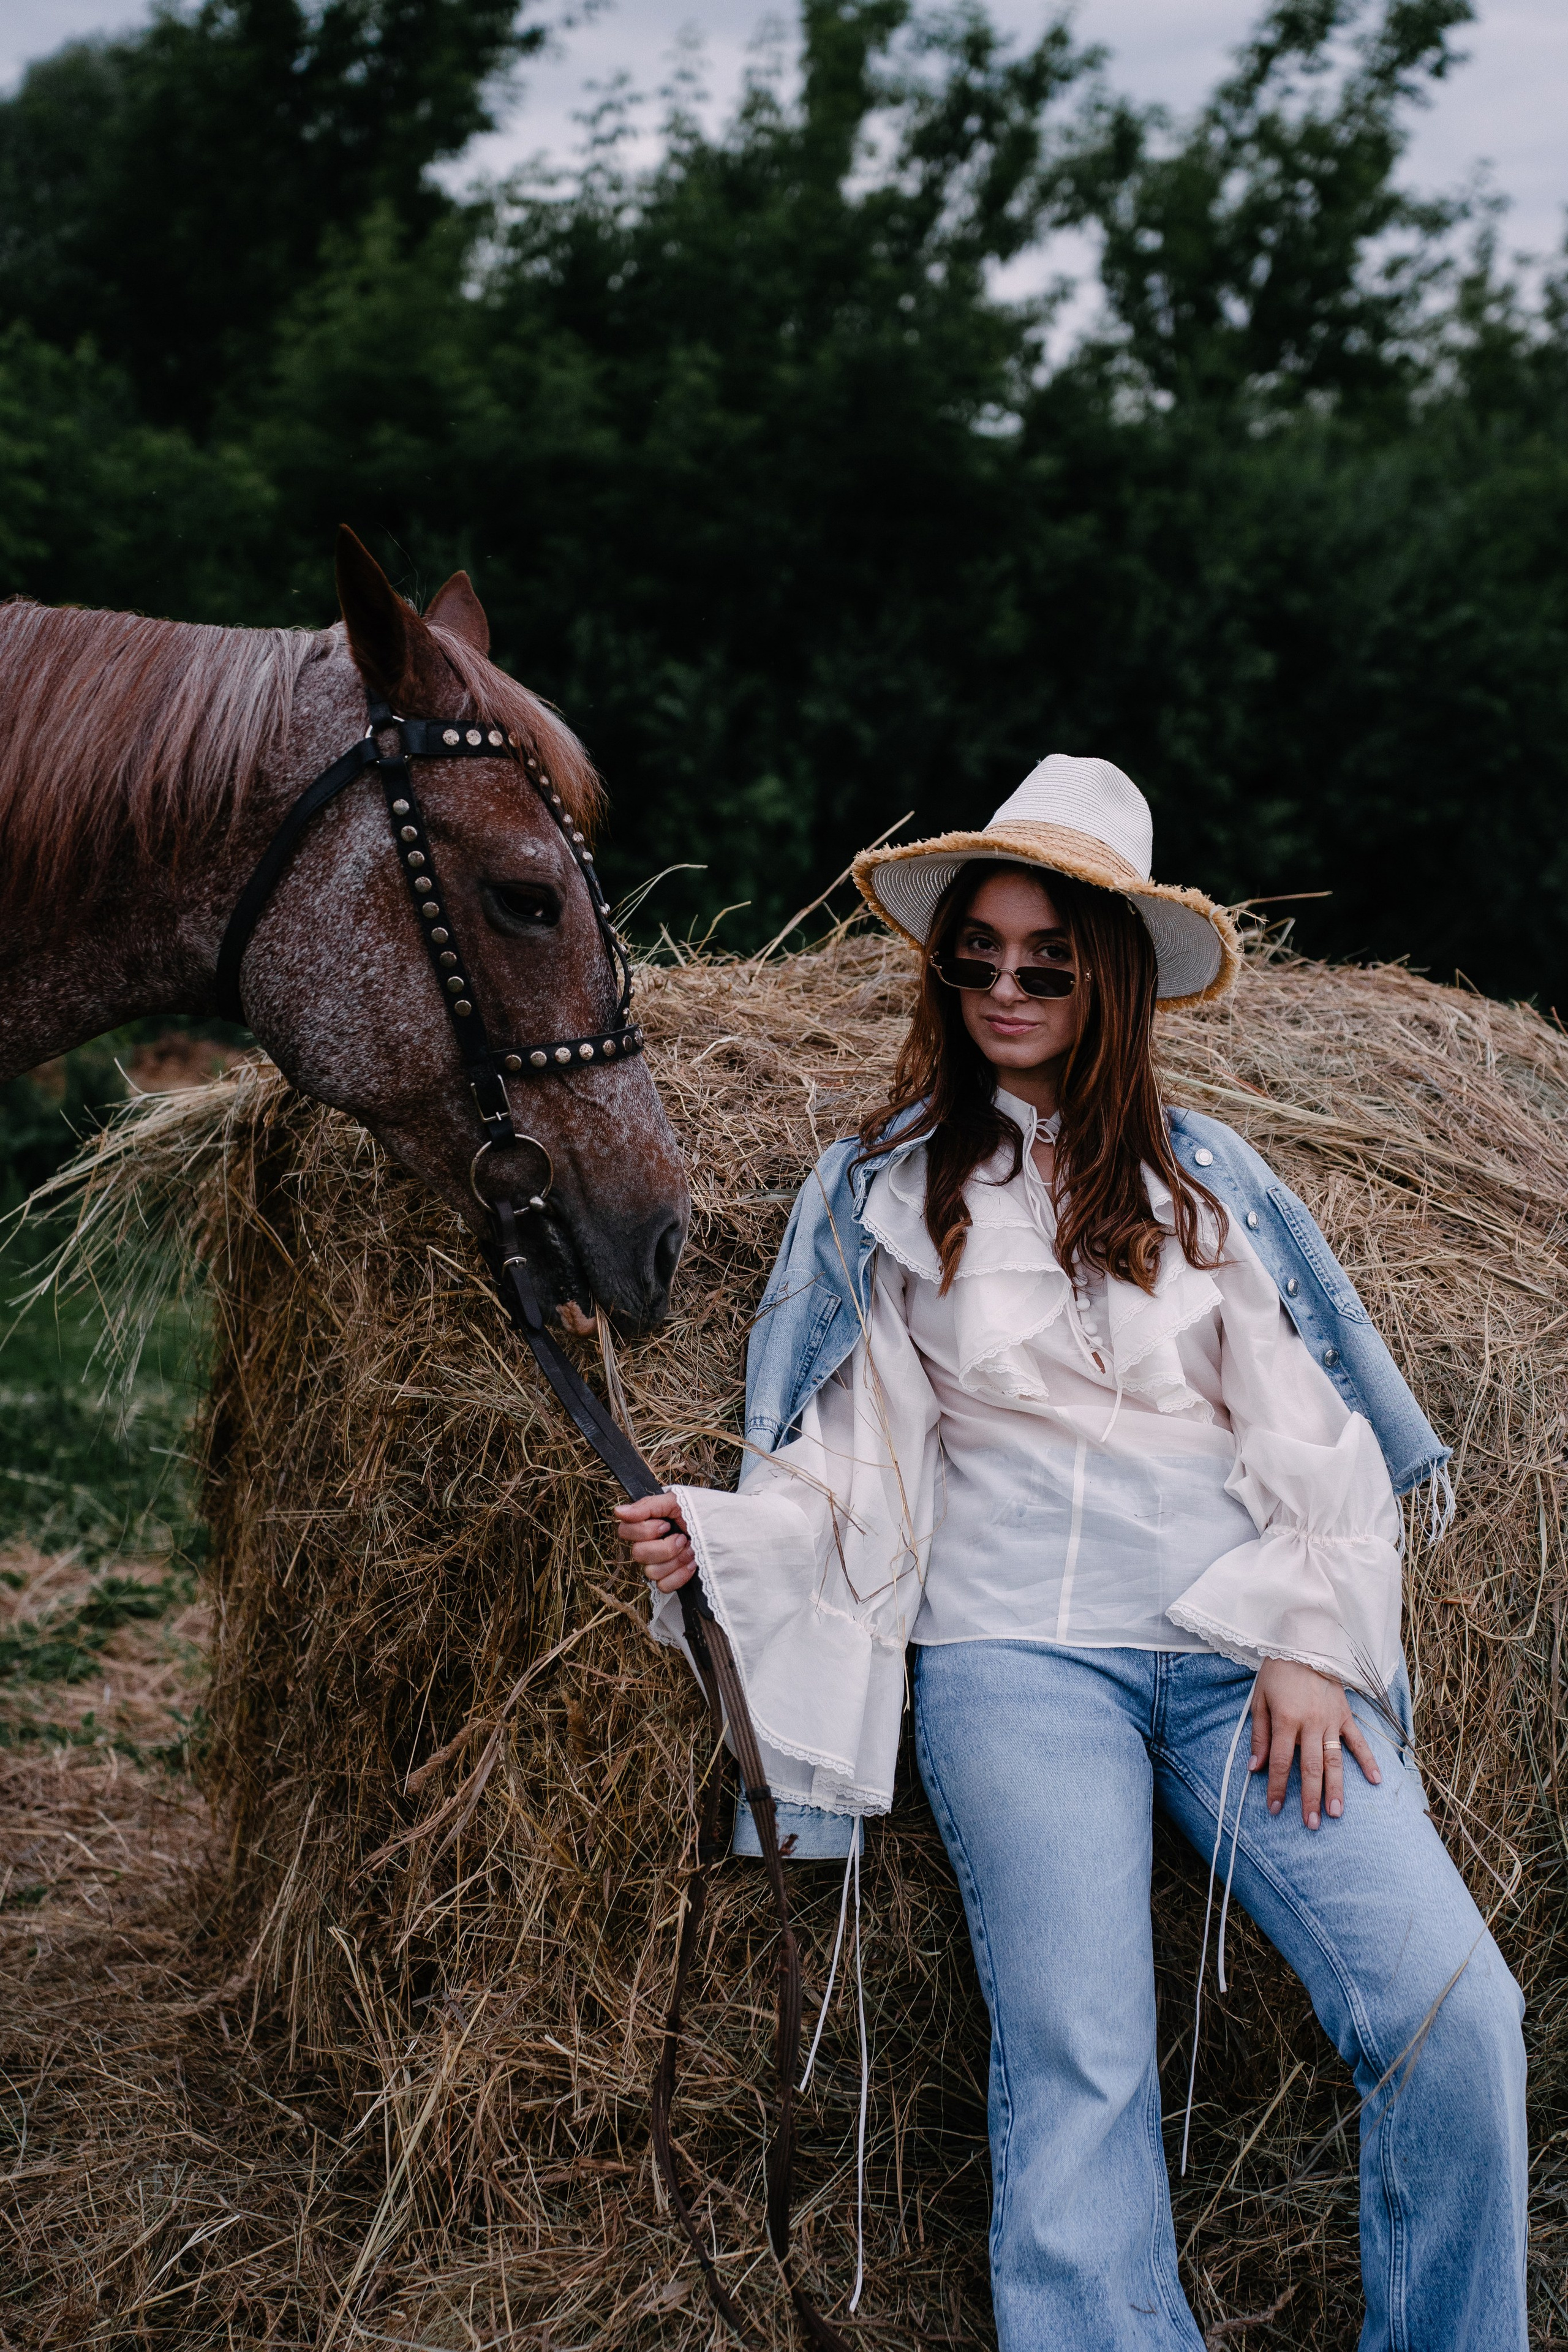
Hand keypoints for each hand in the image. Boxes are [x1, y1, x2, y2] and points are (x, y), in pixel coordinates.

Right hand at [613, 1492, 696, 1593]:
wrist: (723, 1529)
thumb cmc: (699, 1513)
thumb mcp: (676, 1501)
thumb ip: (647, 1506)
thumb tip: (618, 1511)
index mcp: (646, 1525)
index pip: (625, 1531)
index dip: (645, 1530)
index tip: (665, 1524)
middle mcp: (648, 1545)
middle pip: (638, 1554)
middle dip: (665, 1547)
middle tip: (683, 1537)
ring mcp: (658, 1564)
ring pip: (651, 1572)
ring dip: (676, 1560)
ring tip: (691, 1549)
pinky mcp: (670, 1579)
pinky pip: (663, 1586)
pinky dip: (680, 1575)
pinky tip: (692, 1564)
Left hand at [1250, 1658, 1380, 1829]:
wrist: (1305, 1642)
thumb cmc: (1277, 1672)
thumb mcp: (1259, 1699)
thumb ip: (1258, 1734)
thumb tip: (1254, 1767)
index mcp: (1285, 1720)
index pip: (1280, 1762)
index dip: (1277, 1787)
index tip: (1275, 1809)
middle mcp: (1310, 1724)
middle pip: (1310, 1767)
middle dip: (1310, 1797)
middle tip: (1312, 1823)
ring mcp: (1331, 1720)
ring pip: (1334, 1760)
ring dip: (1336, 1788)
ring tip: (1336, 1813)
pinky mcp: (1345, 1714)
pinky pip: (1358, 1740)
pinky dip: (1368, 1760)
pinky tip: (1375, 1781)